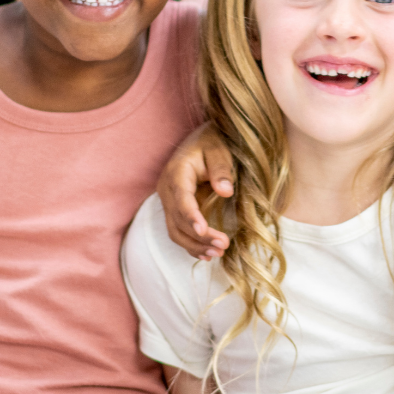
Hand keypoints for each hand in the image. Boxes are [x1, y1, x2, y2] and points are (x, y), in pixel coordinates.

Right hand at [158, 124, 234, 260]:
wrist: (201, 140)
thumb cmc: (212, 142)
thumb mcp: (219, 149)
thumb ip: (222, 169)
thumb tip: (226, 191)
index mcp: (177, 172)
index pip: (181, 198)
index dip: (191, 216)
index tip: (203, 230)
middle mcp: (167, 189)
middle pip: (177, 220)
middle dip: (199, 237)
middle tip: (223, 246)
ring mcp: (169, 201)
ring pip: (175, 230)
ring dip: (194, 245)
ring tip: (218, 253)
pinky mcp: (175, 209)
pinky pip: (178, 231)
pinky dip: (191, 245)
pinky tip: (206, 254)